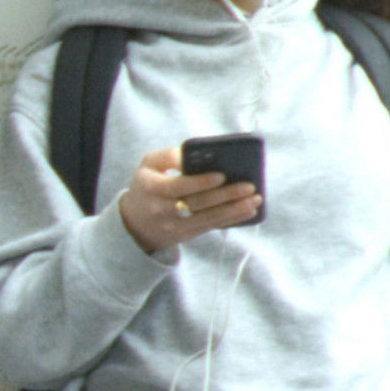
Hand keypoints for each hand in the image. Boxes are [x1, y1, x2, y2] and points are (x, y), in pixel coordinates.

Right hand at [117, 144, 258, 255]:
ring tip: (255, 199)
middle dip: (225, 195)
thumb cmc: (148, 184)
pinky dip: (231, 220)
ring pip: (207, 218)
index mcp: (150, 187)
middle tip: (249, 186)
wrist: (134, 221)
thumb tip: (193, 155)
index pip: (177, 186)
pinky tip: (248, 212)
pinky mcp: (183, 235)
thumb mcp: (149, 165)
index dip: (200, 182)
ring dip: (234, 210)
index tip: (222, 175)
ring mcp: (172, 225)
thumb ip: (169, 156)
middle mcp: (160, 209)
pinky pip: (210, 227)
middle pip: (196, 203)